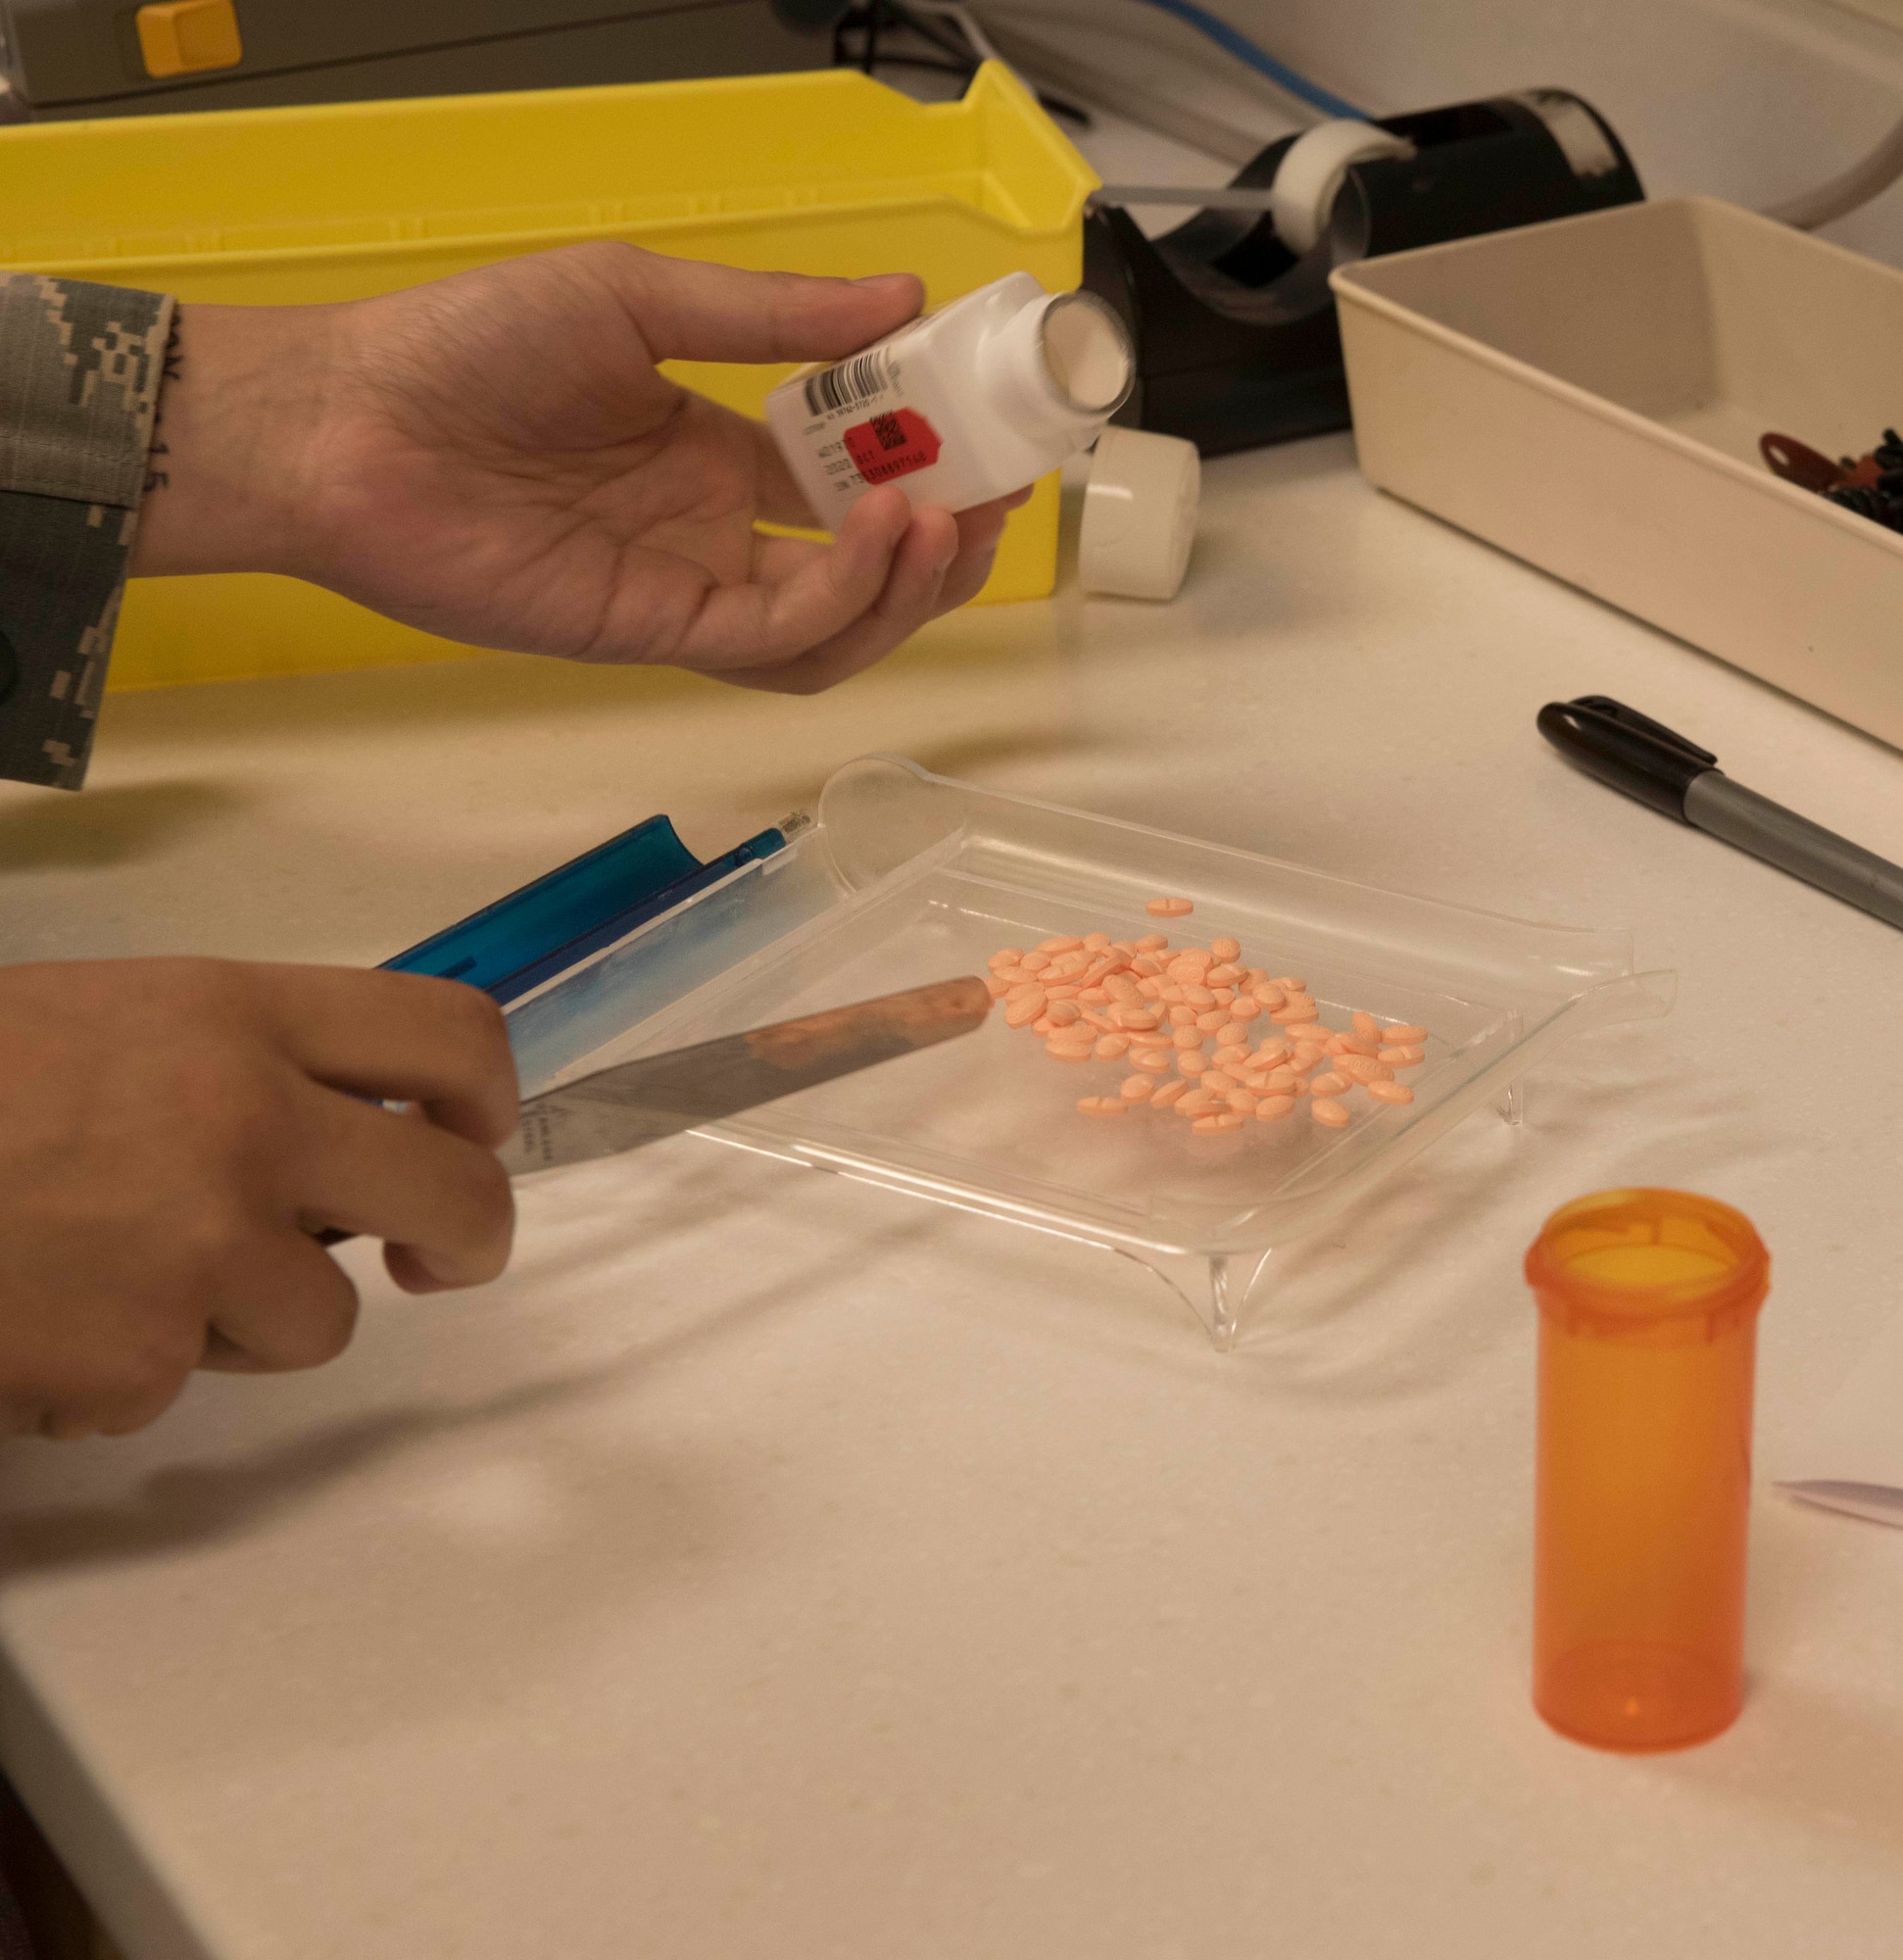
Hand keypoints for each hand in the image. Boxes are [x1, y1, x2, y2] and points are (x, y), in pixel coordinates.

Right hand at [0, 960, 517, 1439]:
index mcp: (235, 1015)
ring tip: (124, 1272)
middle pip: (455, 1194)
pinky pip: (179, 1383)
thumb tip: (343, 1126)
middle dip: (466, 1240)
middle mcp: (245, 1123)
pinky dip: (123, 1371)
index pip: (450, 1035)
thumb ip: (236, 1058)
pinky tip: (43, 1319)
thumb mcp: (104, 1018)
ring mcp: (200, 1249)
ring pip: (319, 1320)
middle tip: (436, 1261)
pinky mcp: (137, 1361)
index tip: (472, 1139)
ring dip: (248, 1316)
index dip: (489, 1098)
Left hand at [131, 244, 1023, 693]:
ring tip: (948, 519)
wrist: (352, 419)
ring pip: (835, 629)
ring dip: (906, 587)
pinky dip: (840, 600)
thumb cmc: (473, 347)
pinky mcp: (653, 634)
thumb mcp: (637, 299)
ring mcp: (689, 592)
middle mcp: (717, 535)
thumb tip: (899, 298)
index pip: (853, 483)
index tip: (994, 434)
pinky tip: (877, 532)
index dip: (931, 470)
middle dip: (942, 547)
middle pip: (863, 574)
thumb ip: (768, 316)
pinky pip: (773, 643)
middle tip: (998, 497)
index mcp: (718, 457)